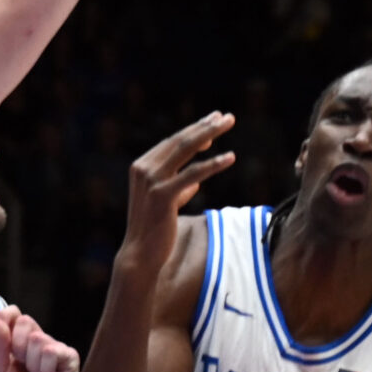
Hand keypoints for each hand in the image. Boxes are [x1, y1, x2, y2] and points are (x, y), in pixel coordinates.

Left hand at [0, 305, 80, 371]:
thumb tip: (0, 320)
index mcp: (20, 342)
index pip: (14, 315)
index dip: (6, 316)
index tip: (0, 327)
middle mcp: (39, 341)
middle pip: (25, 321)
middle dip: (17, 346)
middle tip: (22, 367)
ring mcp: (56, 348)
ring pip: (37, 339)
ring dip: (32, 365)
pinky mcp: (69, 357)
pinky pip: (51, 351)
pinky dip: (45, 369)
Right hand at [123, 112, 234, 260]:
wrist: (141, 256)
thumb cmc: (155, 231)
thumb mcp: (166, 204)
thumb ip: (177, 190)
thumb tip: (194, 184)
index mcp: (142, 167)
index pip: (172, 143)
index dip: (195, 130)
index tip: (215, 120)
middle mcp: (144, 169)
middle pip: (180, 140)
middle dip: (205, 126)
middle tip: (227, 116)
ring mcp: (152, 181)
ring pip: (186, 149)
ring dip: (210, 134)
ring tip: (230, 123)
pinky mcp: (163, 195)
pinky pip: (193, 174)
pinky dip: (213, 164)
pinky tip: (231, 157)